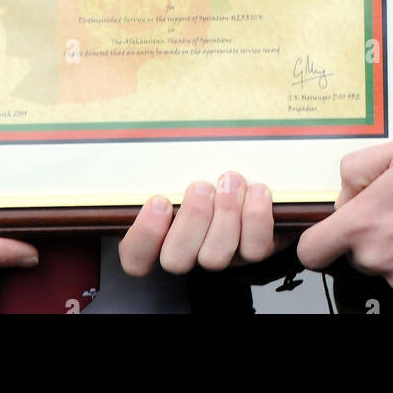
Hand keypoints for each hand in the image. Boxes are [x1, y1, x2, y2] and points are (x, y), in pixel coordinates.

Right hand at [119, 172, 283, 274]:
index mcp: (161, 234)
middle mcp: (189, 252)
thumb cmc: (209, 170)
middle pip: (175, 259)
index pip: (135, 257)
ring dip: (224, 215)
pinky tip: (257, 190)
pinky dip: (256, 218)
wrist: (256, 184)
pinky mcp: (253, 251)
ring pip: (214, 257)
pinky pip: (254, 248)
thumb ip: (168, 163)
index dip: (144, 235)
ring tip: (232, 180)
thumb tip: (146, 133)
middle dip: (190, 219)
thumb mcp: (183, 165)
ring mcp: (220, 256)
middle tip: (201, 186)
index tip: (159, 200)